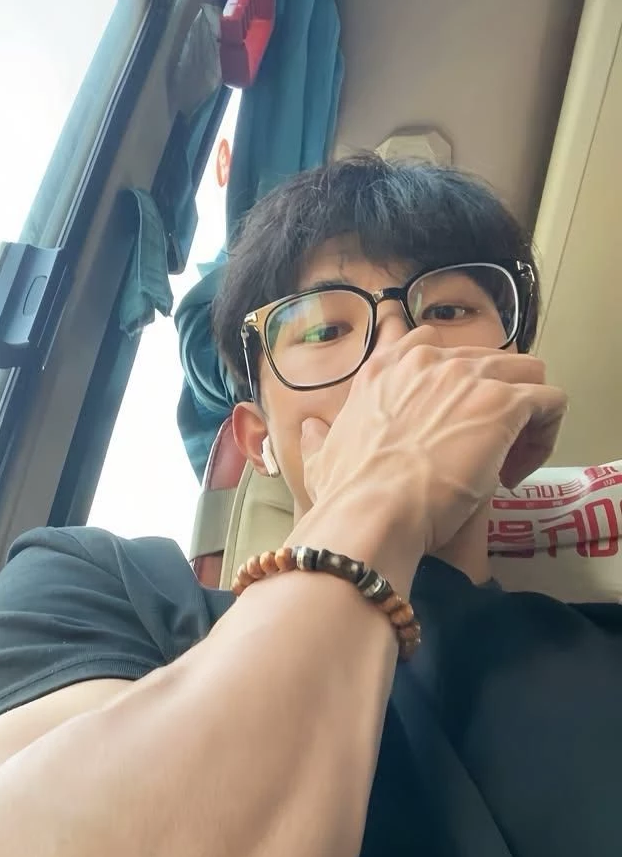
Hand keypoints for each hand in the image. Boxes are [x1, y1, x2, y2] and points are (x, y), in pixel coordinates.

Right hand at [298, 326, 567, 557]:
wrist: (371, 512)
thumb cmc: (346, 495)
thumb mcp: (320, 460)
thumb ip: (318, 438)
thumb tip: (307, 429)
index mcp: (385, 370)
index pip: (430, 343)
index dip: (453, 381)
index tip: (452, 420)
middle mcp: (428, 361)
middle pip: (487, 360)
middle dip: (493, 401)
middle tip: (483, 450)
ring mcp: (469, 377)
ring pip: (527, 375)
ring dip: (526, 415)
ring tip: (508, 462)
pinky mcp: (503, 404)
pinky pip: (549, 402)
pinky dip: (544, 434)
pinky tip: (518, 472)